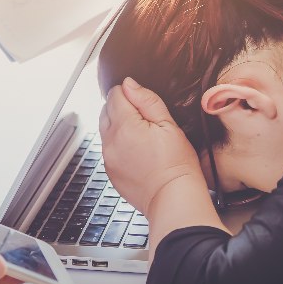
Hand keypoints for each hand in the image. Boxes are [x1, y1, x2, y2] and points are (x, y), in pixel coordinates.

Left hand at [98, 77, 204, 214]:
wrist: (173, 199)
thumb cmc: (177, 165)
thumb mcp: (169, 125)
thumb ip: (147, 101)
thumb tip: (129, 84)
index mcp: (125, 126)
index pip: (115, 94)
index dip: (130, 94)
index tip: (143, 103)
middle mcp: (110, 141)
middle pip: (106, 110)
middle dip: (121, 108)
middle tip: (144, 119)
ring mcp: (108, 158)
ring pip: (105, 129)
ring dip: (118, 126)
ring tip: (142, 136)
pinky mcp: (110, 171)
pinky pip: (108, 149)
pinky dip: (118, 145)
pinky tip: (137, 151)